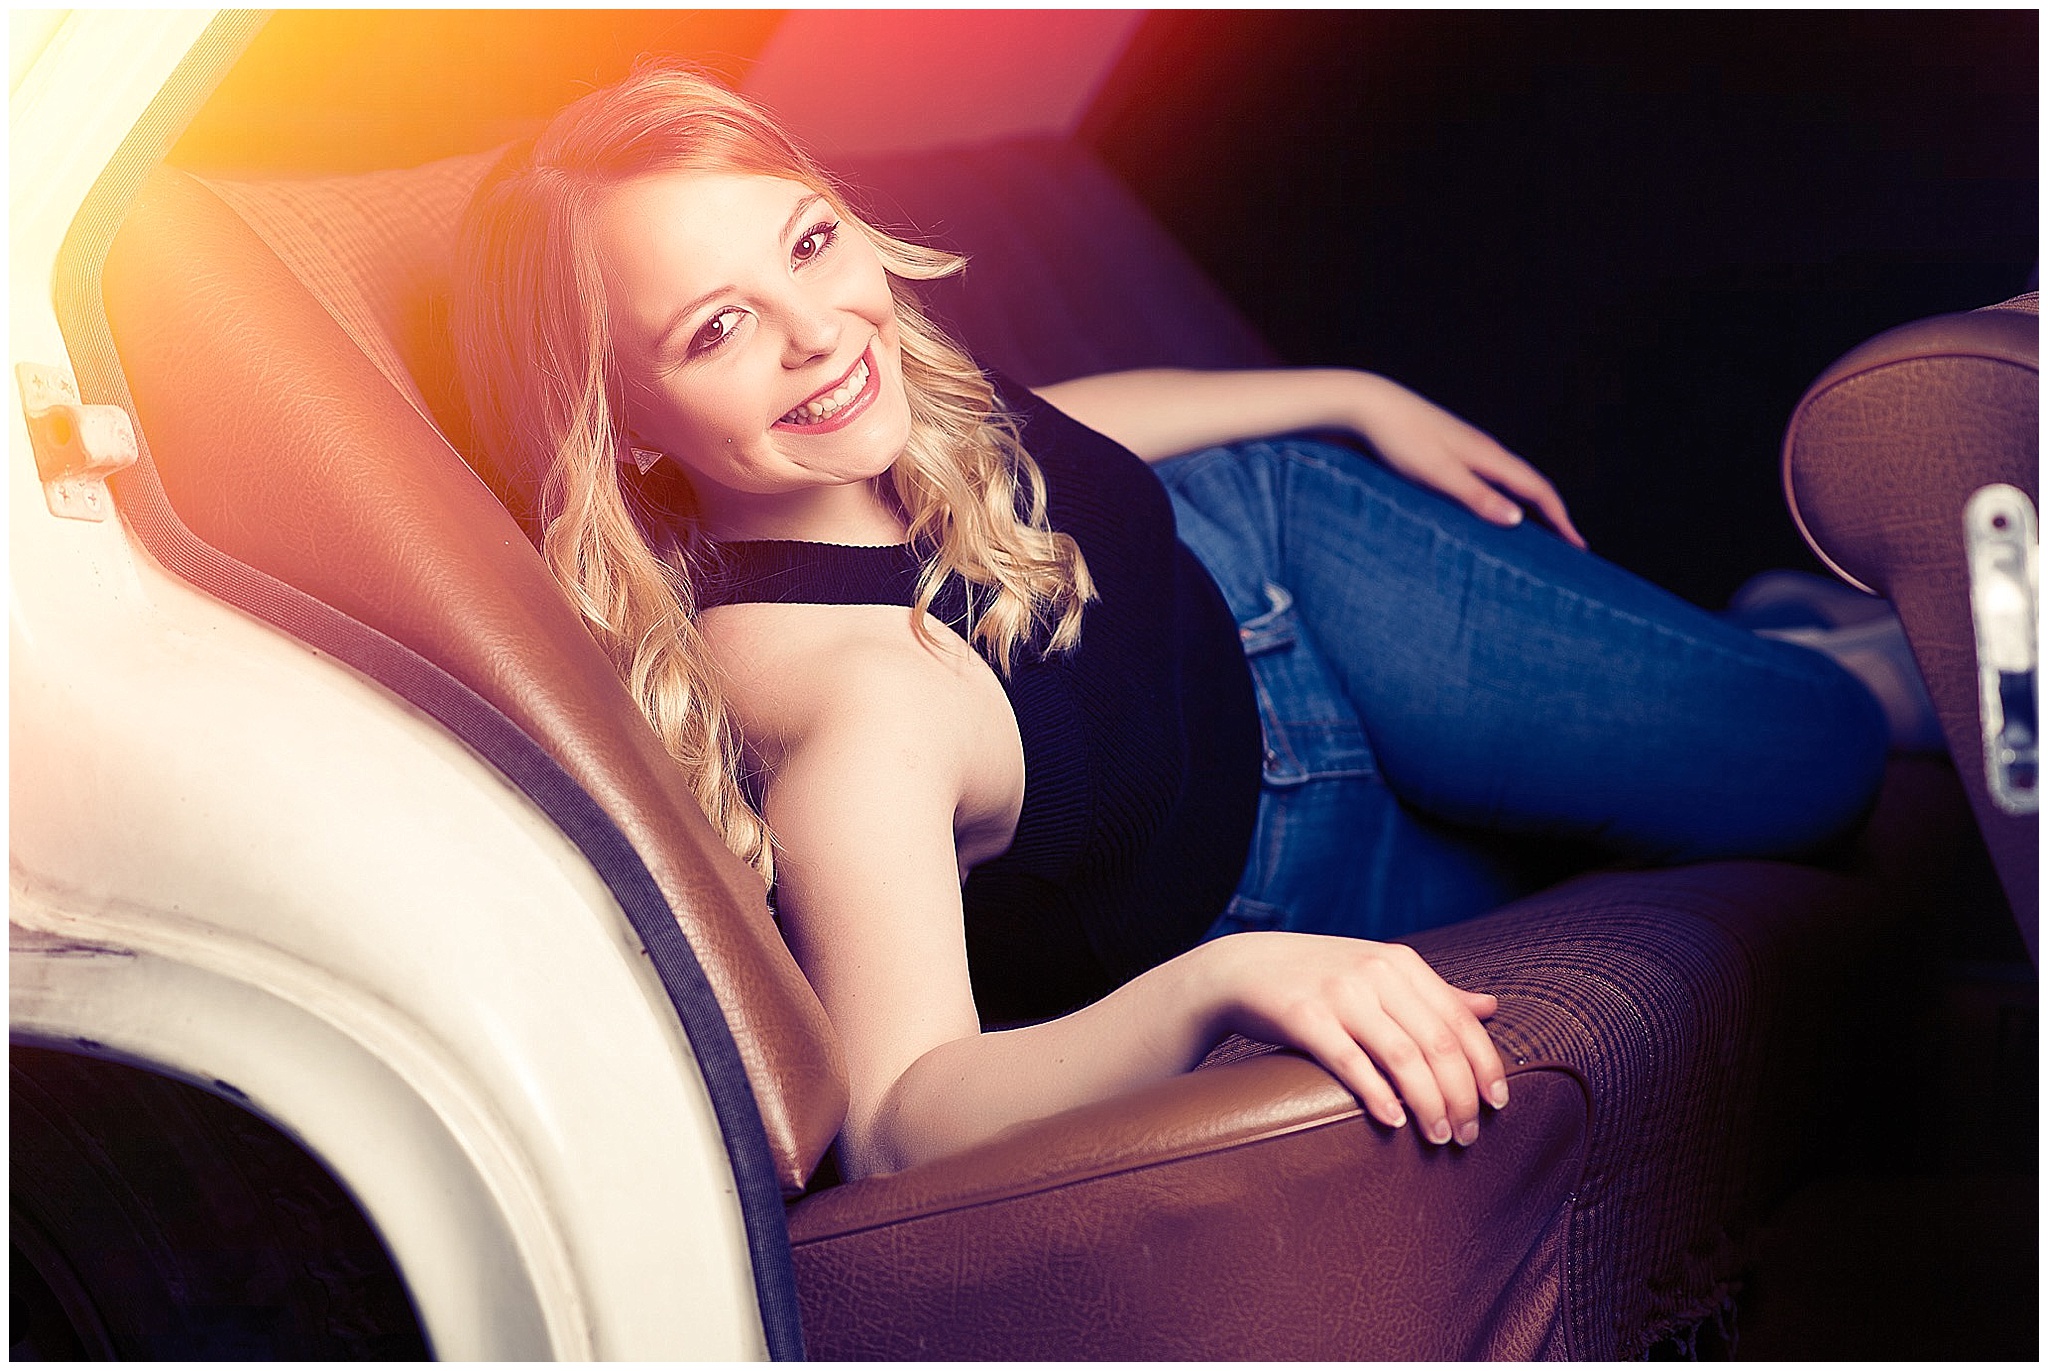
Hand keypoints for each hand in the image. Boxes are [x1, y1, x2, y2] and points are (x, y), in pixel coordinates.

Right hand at [1200, 931, 1508, 1145]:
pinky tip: (1394, 1122)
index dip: (1485, 1065)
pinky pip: (1350, 1062)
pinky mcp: (1304, 1017)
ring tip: (1438, 1138)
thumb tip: (1491, 1007)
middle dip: (1461, 1096)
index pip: (1459, 1020)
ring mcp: (1340, 994)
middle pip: (1437, 1043)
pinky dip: (1378, 1095)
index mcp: (1400, 963)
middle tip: (1468, 1135)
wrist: (1242, 967)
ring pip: (1402, 1058)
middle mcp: (1375, 974)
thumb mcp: (1377, 972)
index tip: (1499, 1104)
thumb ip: (1432, 991)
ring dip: (1428, 1104)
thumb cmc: (1318, 976)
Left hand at [1352, 374, 1586, 548]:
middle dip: (1553, 514)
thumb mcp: (1437, 473)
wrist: (1368, 406)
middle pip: (1530, 484)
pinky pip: (1488, 479)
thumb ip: (1476, 496)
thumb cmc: (1398, 439)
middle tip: (1569, 544)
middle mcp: (1484, 450)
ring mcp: (1466, 449)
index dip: (1561, 519)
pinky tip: (1492, 510)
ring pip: (1510, 481)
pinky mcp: (1448, 452)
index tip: (1579, 546)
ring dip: (1530, 506)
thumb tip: (1518, 519)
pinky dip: (1503, 498)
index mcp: (1488, 455)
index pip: (1538, 489)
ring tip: (1539, 533)